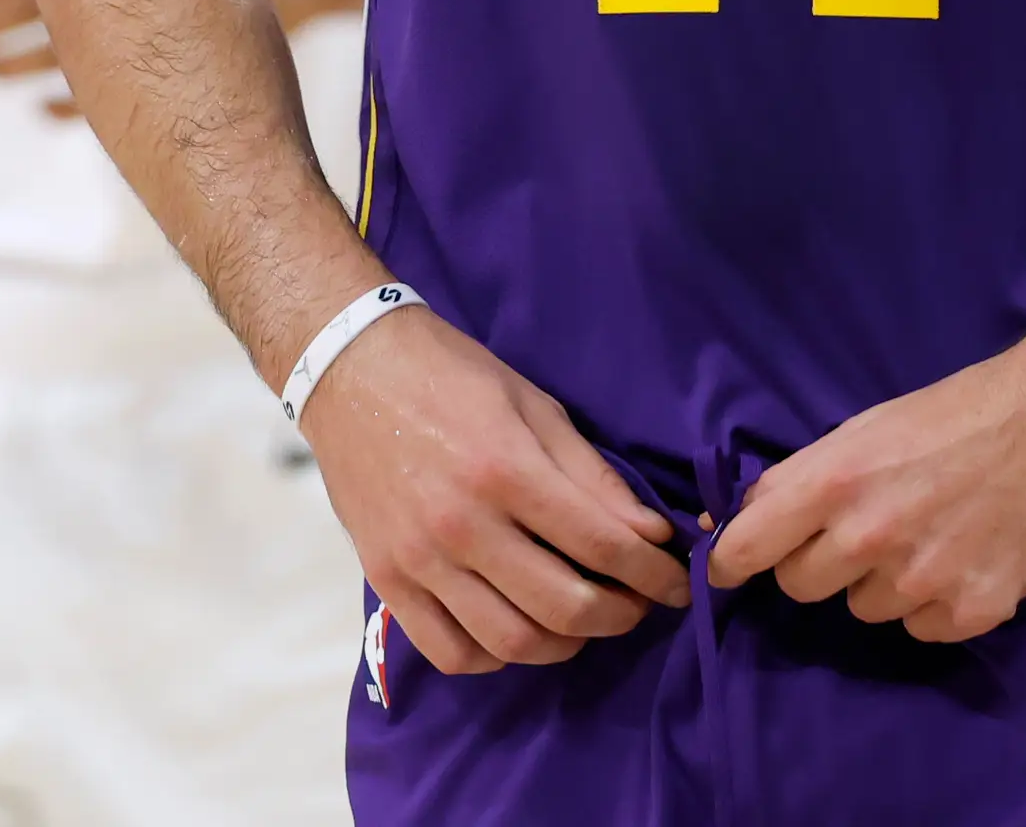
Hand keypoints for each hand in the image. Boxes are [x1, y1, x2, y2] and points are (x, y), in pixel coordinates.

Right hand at [296, 303, 691, 674]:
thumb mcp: (532, 405)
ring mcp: (419, 559)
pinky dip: (496, 656)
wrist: (348, 369)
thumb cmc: (449, 376)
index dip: (655, 574)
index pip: (603, 545)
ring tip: (582, 618)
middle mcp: (462, 524)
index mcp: (505, 469)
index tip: (677, 582)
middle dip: (621, 614)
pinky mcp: (387, 579)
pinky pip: (451, 652)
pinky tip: (516, 628)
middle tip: (636, 602)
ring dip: (566, 643)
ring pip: (512, 641)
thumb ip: (591, 474)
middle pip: (565, 606)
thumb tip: (649, 533)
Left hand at [707, 302, 1025, 643]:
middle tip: (861, 534)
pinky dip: (935, 606)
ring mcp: (923, 578)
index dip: (728, 565)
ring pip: (866, 610)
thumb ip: (806, 478)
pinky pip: (923, 629)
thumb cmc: (958, 412)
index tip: (724, 574)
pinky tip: (964, 560)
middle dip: (819, 565)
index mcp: (834, 481)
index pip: (748, 547)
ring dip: (883, 584)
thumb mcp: (865, 428)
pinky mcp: (974, 609)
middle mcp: (869, 536)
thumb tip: (742, 519)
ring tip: (929, 536)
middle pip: (802, 586)